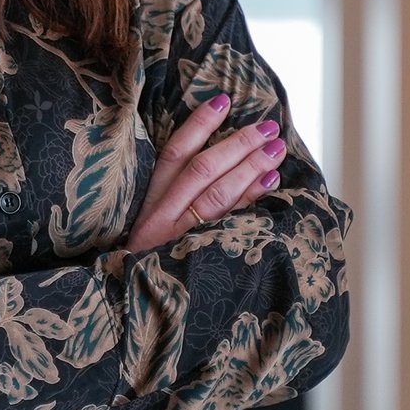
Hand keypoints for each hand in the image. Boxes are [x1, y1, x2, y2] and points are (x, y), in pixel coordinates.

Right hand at [126, 93, 285, 253]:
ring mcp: (179, 238)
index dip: (198, 125)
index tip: (223, 100)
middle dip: (237, 145)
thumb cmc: (148, 261)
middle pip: (202, 170)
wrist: (133, 310)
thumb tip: (220, 157)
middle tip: (268, 126)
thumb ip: (174, 195)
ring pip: (217, 195)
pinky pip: (229, 224)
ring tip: (276, 149)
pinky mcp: (197, 258)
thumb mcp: (150, 225)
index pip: (174, 153)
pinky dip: (251, 200)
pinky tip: (271, 181)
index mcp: (149, 202)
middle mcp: (162, 216)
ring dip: (250, 168)